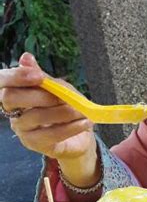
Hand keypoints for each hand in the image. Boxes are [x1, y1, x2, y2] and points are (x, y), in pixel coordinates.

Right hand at [0, 53, 97, 183]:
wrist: (80, 135)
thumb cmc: (65, 108)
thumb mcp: (59, 88)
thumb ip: (44, 78)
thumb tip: (26, 57)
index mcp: (16, 92)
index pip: (2, 81)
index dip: (16, 76)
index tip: (38, 76)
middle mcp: (12, 110)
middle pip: (10, 98)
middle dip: (38, 95)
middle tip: (62, 97)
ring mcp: (21, 129)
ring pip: (34, 116)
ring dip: (62, 112)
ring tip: (80, 111)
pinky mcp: (33, 144)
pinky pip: (50, 134)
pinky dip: (70, 127)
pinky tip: (85, 123)